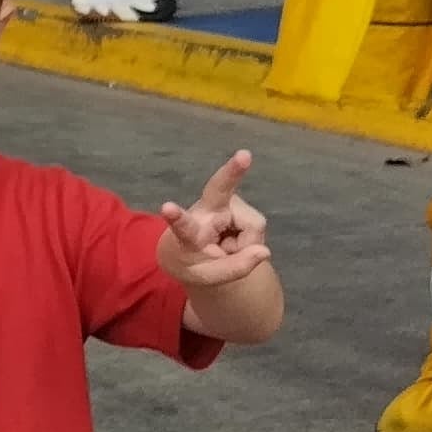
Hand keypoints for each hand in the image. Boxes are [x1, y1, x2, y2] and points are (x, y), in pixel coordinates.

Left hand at [157, 148, 271, 290]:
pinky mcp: (237, 203)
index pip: (182, 226)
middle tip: (245, 155)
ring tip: (227, 248)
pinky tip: (233, 240)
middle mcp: (205, 211)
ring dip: (245, 245)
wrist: (189, 251)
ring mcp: (223, 203)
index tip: (167, 207)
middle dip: (233, 171)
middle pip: (220, 188)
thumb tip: (264, 252)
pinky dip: (249, 240)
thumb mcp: (209, 277)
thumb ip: (236, 269)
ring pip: (253, 227)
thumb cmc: (193, 263)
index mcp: (187, 233)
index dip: (176, 218)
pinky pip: (257, 227)